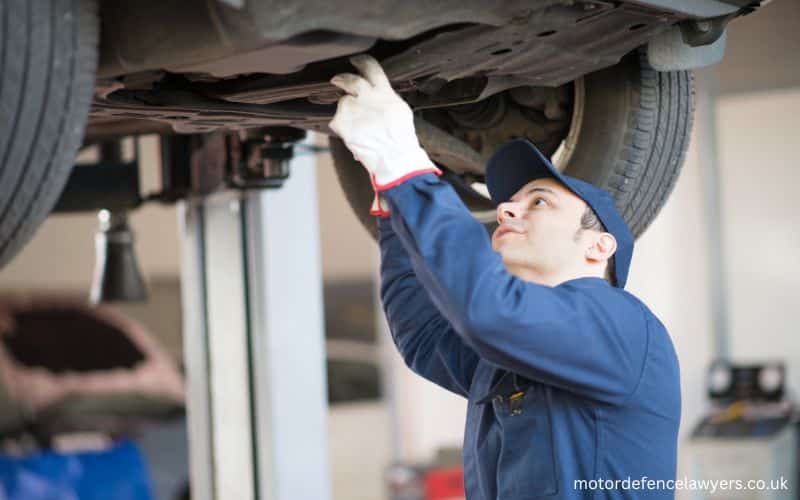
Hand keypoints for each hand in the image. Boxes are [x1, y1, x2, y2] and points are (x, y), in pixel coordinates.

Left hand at [329, 55, 440, 204]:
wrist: (394, 156)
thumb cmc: (401, 139)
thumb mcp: (401, 110)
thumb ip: (387, 98)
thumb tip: (381, 94)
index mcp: (384, 92)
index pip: (371, 69)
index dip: (362, 62)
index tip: (356, 61)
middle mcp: (366, 97)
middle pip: (349, 80)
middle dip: (342, 78)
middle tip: (337, 80)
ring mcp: (352, 109)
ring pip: (343, 103)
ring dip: (347, 111)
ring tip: (359, 126)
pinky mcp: (341, 122)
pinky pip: (337, 121)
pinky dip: (342, 127)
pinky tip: (354, 135)